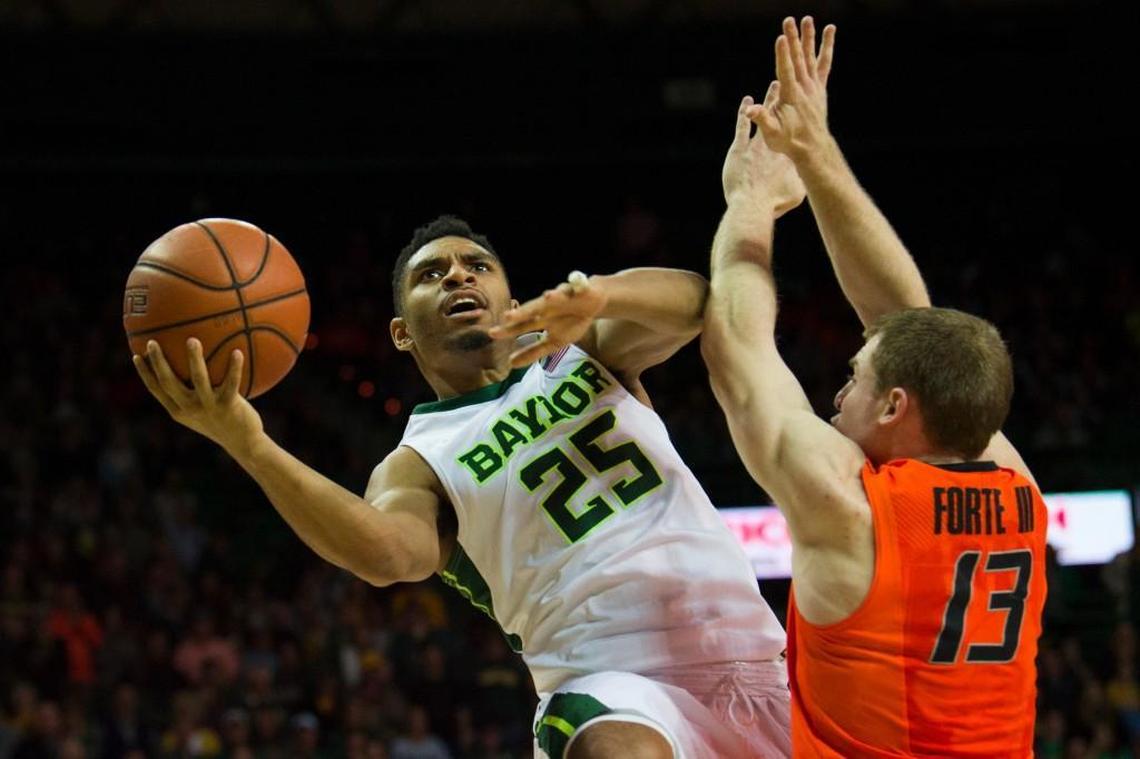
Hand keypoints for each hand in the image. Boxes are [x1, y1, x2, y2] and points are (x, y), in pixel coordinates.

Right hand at [133, 338, 264, 456]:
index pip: (156, 390)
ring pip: (198, 379)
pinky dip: (234, 367)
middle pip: (168, 382)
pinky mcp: (228, 406)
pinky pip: (231, 382)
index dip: (144, 373)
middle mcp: (190, 409)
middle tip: (153, 341)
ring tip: (192, 339)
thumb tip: (187, 367)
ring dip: (194, 358)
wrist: (243, 443)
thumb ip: (191, 394)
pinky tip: (237, 352)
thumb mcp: (201, 412)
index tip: (136, 355)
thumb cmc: (222, 422)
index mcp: (178, 411)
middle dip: (158, 361)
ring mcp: (208, 407)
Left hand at [488, 272, 605, 367]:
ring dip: (552, 297)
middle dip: (523, 312)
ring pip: (556, 295)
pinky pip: (579, 286)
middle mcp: (548, 305)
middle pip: (533, 309)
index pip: (522, 325)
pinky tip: (578, 289)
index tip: (492, 334)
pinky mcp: (580, 288)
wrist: (592, 303)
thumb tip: (511, 364)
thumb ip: (534, 352)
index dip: (508, 329)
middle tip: (508, 317)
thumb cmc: (570, 322)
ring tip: (547, 297)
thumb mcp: (553, 341)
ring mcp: (563, 295)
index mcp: (540, 318)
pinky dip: (578, 285)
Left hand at [722, 84, 805, 216]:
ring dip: (770, 99)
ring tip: (775, 83)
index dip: (800, 121)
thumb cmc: (773, 202)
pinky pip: (742, 125)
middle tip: (794, 86)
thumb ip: (800, 182)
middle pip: (784, 118)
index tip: (806, 109)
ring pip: (764, 116)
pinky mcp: (739, 149)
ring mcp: (756, 146)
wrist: (753, 204)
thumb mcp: (795, 194)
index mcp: (789, 157)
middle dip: (790, 101)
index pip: (795, 134)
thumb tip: (808, 180)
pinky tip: (747, 100)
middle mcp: (774, 147)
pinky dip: (745, 111)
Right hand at [747, 16, 835, 159]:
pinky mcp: (819, 86)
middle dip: (793, 38)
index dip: (783, 54)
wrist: (812, 147)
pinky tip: (830, 30)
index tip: (782, 37)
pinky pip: (824, 63)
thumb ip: (762, 119)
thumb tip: (749, 112)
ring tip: (807, 19)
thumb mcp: (772, 133)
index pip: (786, 71)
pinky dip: (827, 47)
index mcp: (791, 96)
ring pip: (810, 57)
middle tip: (789, 20)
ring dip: (808, 37)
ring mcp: (813, 86)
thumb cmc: (789, 141)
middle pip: (798, 58)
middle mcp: (804, 87)